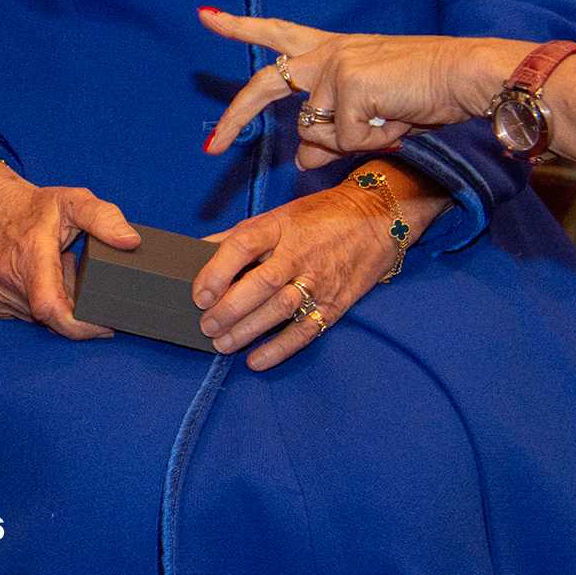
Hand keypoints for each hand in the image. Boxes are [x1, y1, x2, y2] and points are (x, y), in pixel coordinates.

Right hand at [0, 161, 138, 338]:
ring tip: (58, 270)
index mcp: (31, 252)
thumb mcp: (74, 200)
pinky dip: (40, 307)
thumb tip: (130, 242)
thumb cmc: (36, 208)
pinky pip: (25, 318)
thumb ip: (104, 218)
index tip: (104, 325)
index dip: (80, 327)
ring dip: (59, 303)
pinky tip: (41, 282)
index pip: (51, 308)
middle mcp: (9, 276)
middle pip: (54, 315)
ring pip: (41, 319)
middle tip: (76, 270)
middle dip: (75, 304)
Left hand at [192, 182, 410, 368]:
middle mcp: (299, 253)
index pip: (242, 246)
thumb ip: (240, 235)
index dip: (217, 271)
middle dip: (229, 308)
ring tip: (222, 344)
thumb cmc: (319, 217)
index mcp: (279, 227)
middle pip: (260, 283)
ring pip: (281, 309)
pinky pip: (307, 329)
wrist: (377, 218)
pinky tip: (256, 359)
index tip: (199, 294)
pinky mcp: (336, 303)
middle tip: (206, 326)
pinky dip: (281, 348)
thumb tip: (199, 251)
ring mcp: (319, 280)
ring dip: (249, 330)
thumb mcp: (278, 215)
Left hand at [199, 7, 520, 162]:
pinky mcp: (348, 86)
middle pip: (266, 85)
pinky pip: (345, 140)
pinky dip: (372, 142)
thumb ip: (329, 135)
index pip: (277, 33)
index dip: (240, 28)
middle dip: (236, 117)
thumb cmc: (424, 92)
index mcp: (331, 49)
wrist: (466, 76)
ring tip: (391, 119)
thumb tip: (298, 161)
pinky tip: (396, 120)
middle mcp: (325, 53)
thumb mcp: (369, 116)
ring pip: (316, 132)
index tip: (205, 17)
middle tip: (213, 146)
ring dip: (351, 141)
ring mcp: (333, 67)